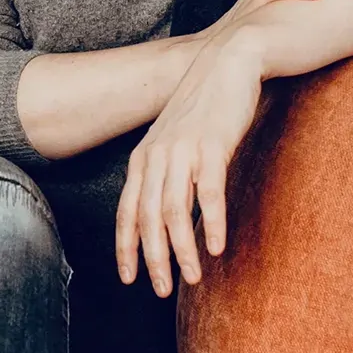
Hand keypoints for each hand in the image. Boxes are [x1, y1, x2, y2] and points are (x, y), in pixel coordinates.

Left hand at [115, 33, 267, 298]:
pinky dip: (211, 223)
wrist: (226, 63)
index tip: (129, 278)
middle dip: (153, 258)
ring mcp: (183, 151)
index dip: (126, 248)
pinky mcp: (212, 146)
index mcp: (143, 158)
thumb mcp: (171, 139)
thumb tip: (161, 210)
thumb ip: (162, 171)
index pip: (127, 211)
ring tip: (191, 278)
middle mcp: (157, 157)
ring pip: (174, 211)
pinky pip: (209, 192)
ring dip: (182, 249)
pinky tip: (216, 247)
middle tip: (161, 290)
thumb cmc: (202, 107)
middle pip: (147, 218)